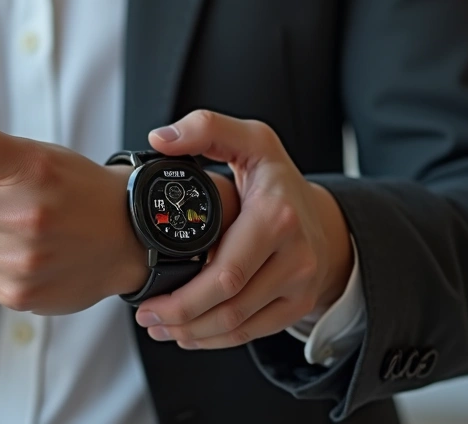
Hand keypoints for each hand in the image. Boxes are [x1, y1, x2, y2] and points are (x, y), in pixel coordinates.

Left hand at [134, 110, 352, 348]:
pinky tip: (188, 334)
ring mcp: (300, 283)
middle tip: (146, 317)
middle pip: (229, 305)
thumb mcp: (249, 140)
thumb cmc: (274, 177)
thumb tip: (161, 140)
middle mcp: (294, 254)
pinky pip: (253, 333)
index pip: (226, 271)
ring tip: (159, 327)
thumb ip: (206, 128)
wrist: (321, 213)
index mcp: (275, 215)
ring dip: (193, 333)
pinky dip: (216, 339)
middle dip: (181, 318)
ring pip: (239, 325)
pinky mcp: (298, 304)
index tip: (146, 298)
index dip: (183, 295)